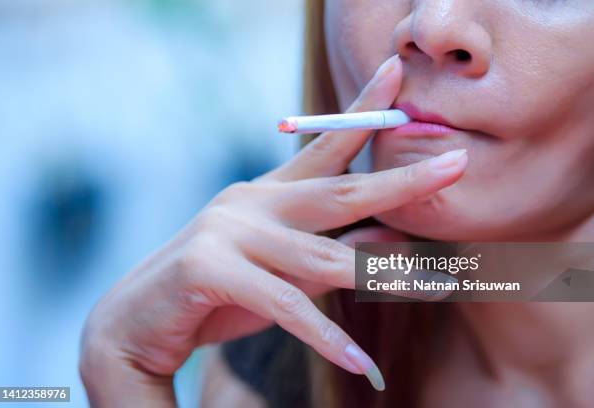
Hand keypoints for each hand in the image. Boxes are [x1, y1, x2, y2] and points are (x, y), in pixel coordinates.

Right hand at [79, 55, 468, 405]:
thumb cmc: (218, 291)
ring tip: (439, 288)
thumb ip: (331, 248)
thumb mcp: (282, 267)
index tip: (397, 74)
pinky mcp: (209, 268)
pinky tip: (358, 362)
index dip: (362, 110)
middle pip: (337, 191)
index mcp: (268, 192)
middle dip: (400, 181)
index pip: (323, 146)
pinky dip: (324, 335)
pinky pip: (283, 305)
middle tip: (456, 163)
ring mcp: (227, 231)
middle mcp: (250, 201)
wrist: (137, 321)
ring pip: (321, 258)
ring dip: (382, 277)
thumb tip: (392, 237)